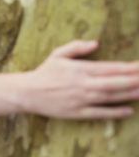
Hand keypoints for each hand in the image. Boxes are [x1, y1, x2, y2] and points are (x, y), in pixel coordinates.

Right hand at [20, 40, 138, 118]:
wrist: (29, 92)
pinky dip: (115, 112)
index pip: (110, 68)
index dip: (129, 68)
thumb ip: (77, 47)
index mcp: (80, 69)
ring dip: (130, 95)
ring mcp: (81, 99)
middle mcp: (83, 84)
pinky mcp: (77, 112)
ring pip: (111, 97)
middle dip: (135, 80)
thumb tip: (95, 43)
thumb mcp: (58, 54)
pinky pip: (100, 113)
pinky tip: (129, 111)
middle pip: (115, 83)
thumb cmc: (45, 72)